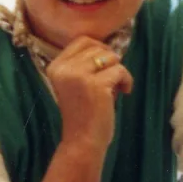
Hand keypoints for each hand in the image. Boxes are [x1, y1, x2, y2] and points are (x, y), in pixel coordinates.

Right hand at [45, 37, 133, 154]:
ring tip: (115, 88)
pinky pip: (120, 70)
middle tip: (110, 81)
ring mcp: (79, 75)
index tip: (106, 64)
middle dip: (109, 61)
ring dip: (118, 71)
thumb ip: (83, 65)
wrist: (81, 141)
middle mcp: (64, 68)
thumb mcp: (74, 84)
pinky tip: (124, 93)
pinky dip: (127, 81)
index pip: (81, 40)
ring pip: (110, 56)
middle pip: (97, 47)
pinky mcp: (96, 84)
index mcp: (56, 66)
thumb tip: (108, 48)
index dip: (98, 48)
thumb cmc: (82, 114)